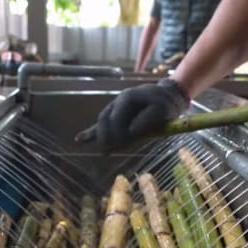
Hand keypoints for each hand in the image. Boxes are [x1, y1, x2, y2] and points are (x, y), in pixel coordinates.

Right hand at [75, 79, 189, 148]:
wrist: (169, 95)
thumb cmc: (166, 103)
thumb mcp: (161, 109)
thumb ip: (146, 119)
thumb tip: (131, 131)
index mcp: (128, 98)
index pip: (116, 117)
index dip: (116, 132)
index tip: (121, 144)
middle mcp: (118, 101)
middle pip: (104, 120)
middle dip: (105, 136)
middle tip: (107, 152)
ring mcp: (115, 108)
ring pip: (102, 122)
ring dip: (100, 137)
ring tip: (102, 151)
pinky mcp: (116, 115)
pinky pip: (102, 124)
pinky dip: (91, 132)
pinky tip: (79, 139)